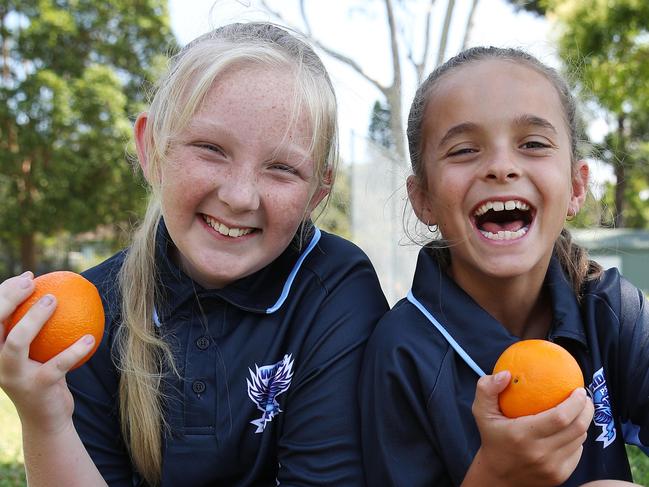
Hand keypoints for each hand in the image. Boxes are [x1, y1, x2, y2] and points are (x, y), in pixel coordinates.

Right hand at [0, 272, 95, 433]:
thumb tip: (56, 290)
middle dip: (8, 299)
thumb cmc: (42, 375)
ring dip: (34, 318)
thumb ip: (38, 328)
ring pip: (16, 342)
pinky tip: (91, 336)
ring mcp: (13, 376)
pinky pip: (58, 364)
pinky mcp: (36, 387)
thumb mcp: (36, 352)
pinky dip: (75, 349)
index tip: (29, 277)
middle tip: (34, 283)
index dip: (4, 291)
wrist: (46, 419)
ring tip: (54, 300)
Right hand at [468, 371, 593, 486]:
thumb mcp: (481, 411)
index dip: (576, 403)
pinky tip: (570, 430)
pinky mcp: (559, 477)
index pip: (560, 417)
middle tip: (584, 397)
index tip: (579, 390)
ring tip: (579, 411)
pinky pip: (577, 453)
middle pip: (577, 428)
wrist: (497, 477)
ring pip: (579, 440)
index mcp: (522, 435)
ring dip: (582, 423)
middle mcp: (540, 453)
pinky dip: (576, 439)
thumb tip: (505, 373)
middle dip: (587, 409)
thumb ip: (487, 388)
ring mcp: (552, 468)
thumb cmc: (492, 437)